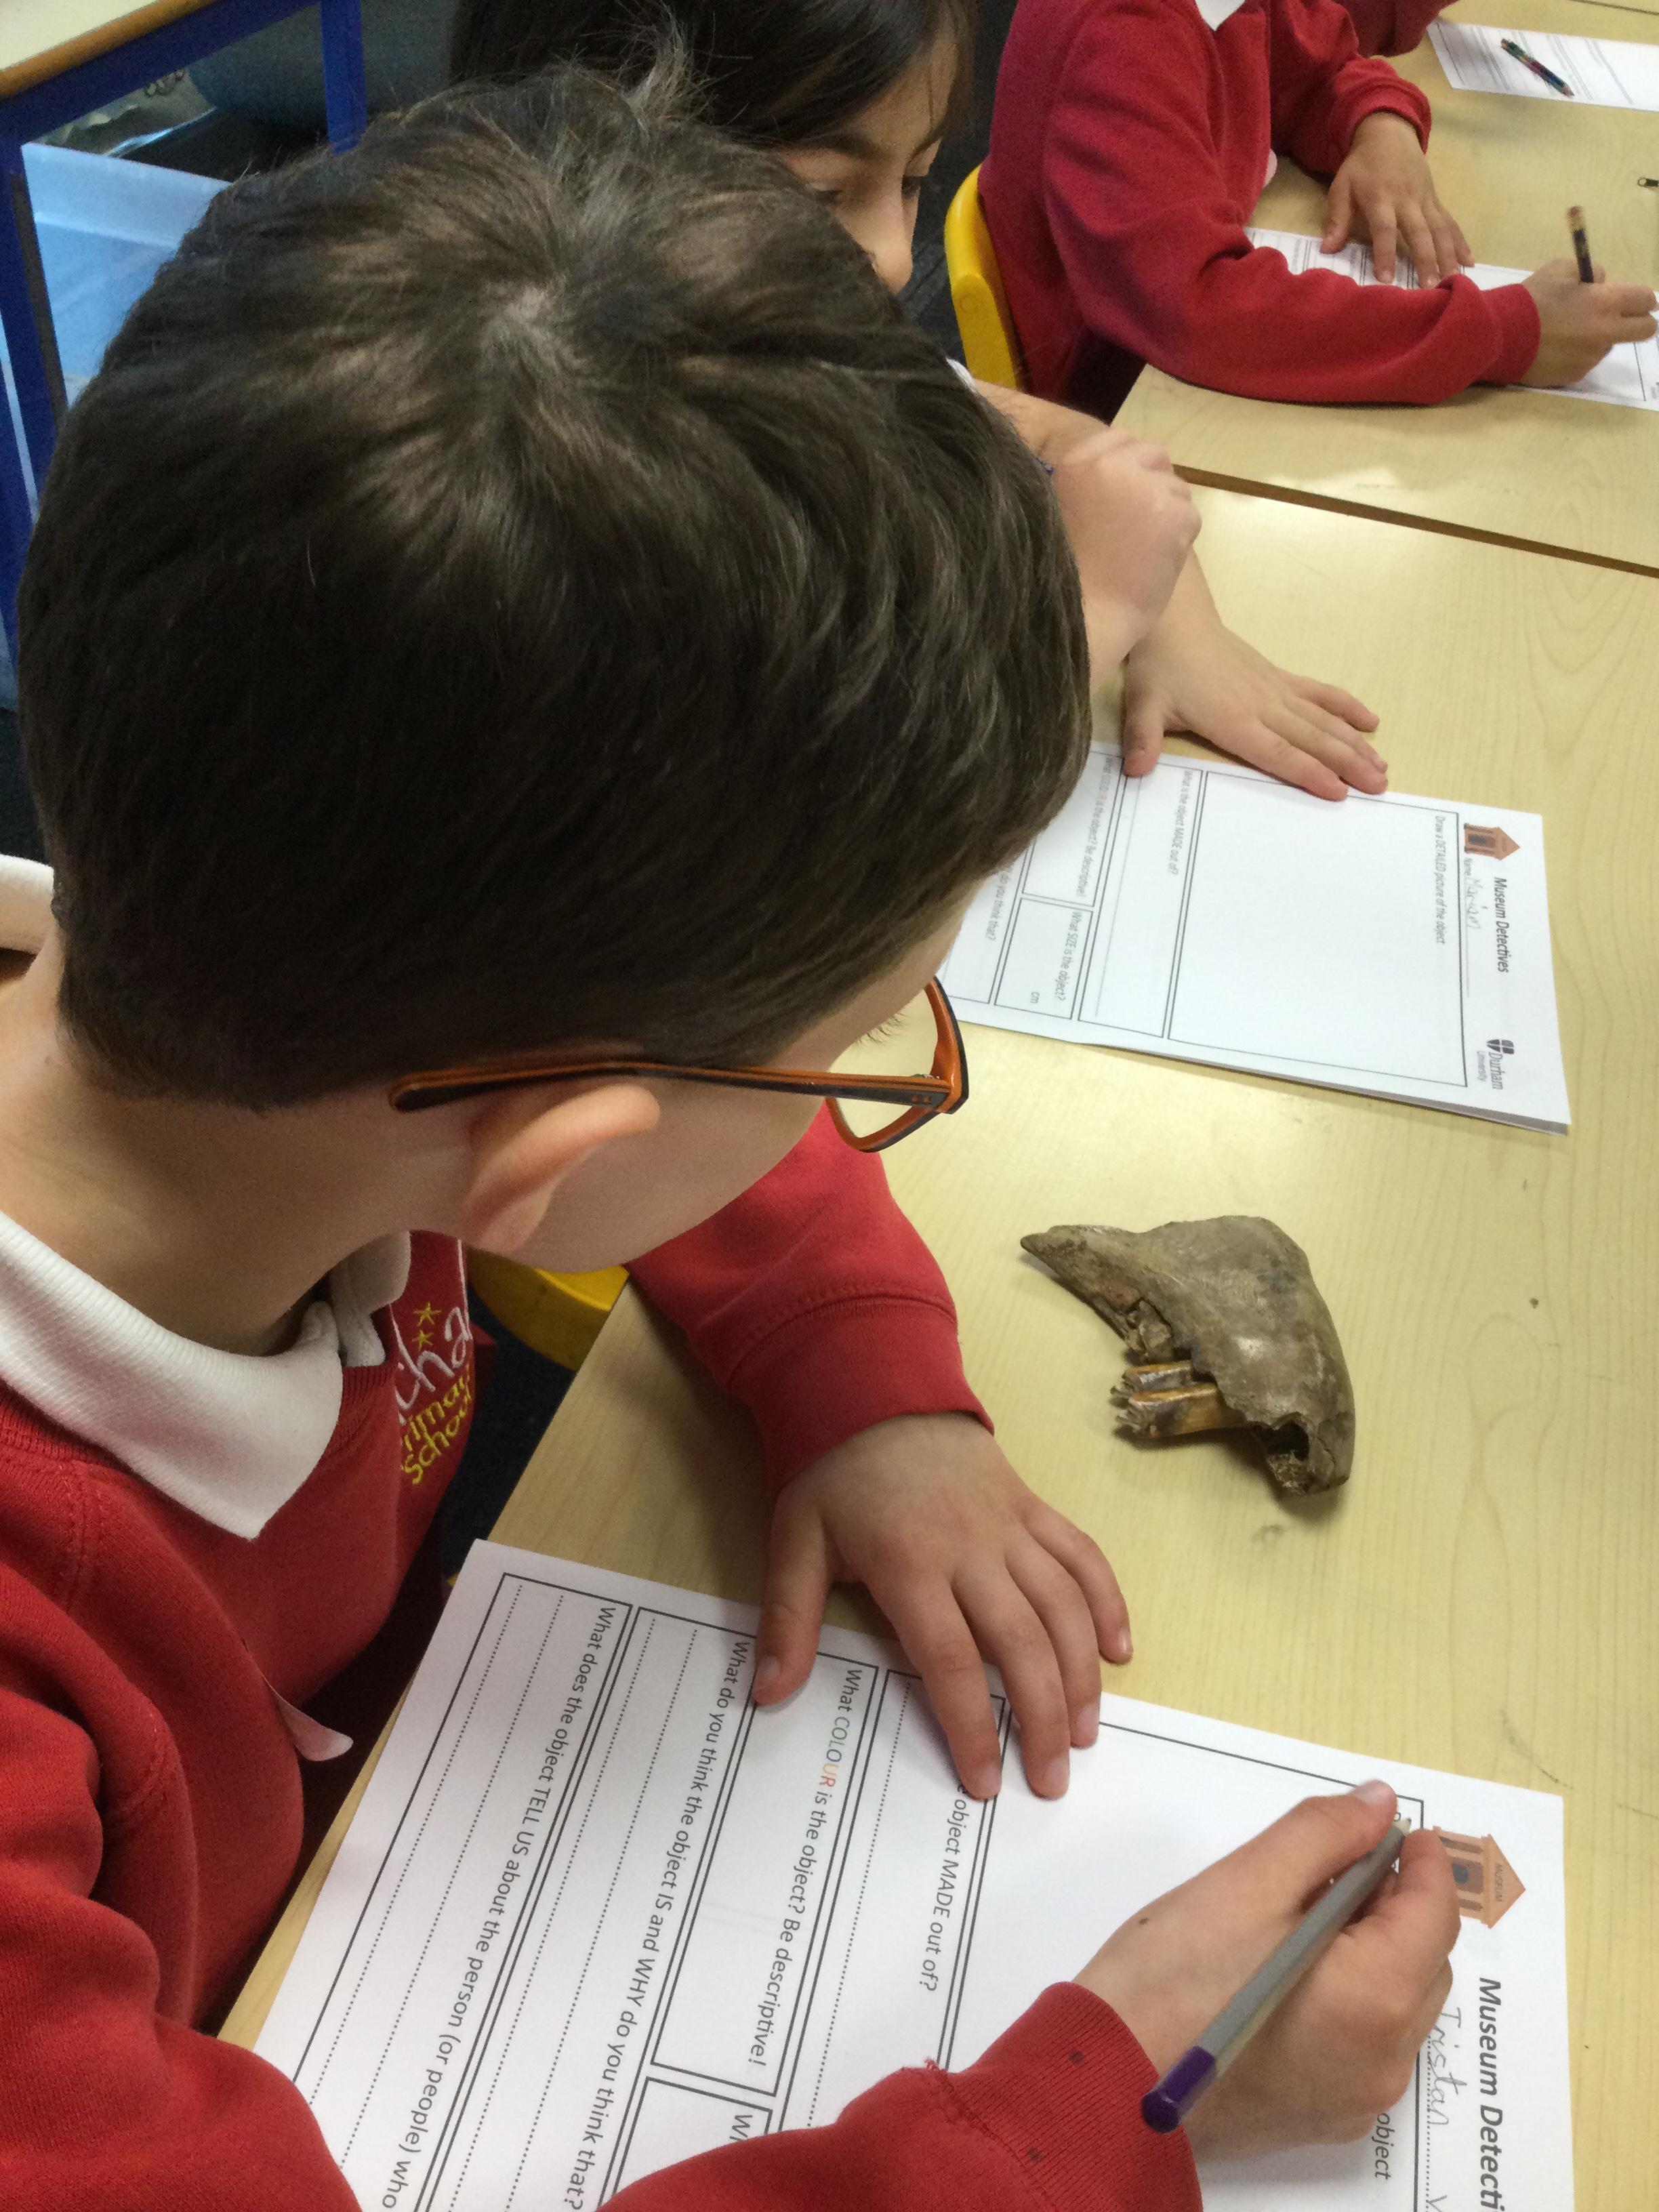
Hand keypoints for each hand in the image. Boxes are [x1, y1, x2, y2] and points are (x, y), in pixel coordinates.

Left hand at [752, 1414, 1129, 1800]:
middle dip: (1040, 1719)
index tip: (984, 1781)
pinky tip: (1119, 1651)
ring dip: (1081, 1674)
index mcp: (910, 1563)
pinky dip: (1107, 1602)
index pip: (951, 1660)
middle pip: (1022, 1643)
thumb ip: (787, 1619)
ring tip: (1083, 1735)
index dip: (971, 1725)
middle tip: (1049, 1780)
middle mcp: (972, 1548)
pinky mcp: (1034, 1507)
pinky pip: (1083, 1556)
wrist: (876, 1387)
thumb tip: (766, 1694)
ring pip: (1064, 1606)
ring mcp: (1010, 1526)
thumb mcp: (794, 1541)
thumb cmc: (833, 1473)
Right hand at [1048, 424, 1201, 674]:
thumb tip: (1113, 479)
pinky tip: (1155, 563)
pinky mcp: (1176, 514)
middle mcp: (1113, 465)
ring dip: (1167, 513)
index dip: (1127, 468)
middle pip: (1154, 455)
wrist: (1085, 619)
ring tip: (1141, 550)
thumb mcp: (1059, 515)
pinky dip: (1179, 540)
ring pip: (1176, 487)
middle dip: (1152, 484)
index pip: (1120, 439)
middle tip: (1138, 525)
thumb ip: (1084, 489)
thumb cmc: (1064, 581)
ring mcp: (1147, 487)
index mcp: (1076, 464)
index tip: (1121, 497)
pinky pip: (1190, 516)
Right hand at [1077, 1781, 1460, 2159]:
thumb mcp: (1248, 1882)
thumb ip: (1324, 1834)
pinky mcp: (1323, 2118)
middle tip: (1336, 1863)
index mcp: (1377, 1999)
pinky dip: (1351, 1997)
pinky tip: (1292, 1971)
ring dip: (1373, 1950)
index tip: (1394, 1824)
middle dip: (1395, 1905)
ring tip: (1306, 1913)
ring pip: (1396, 2005)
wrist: (1108, 2083)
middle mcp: (1385, 2062)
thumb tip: (1381, 1805)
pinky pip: (1363, 2044)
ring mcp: (1356, 2100)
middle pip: (1423, 1963)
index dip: (1422, 1861)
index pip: (1435, 1915)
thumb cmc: (1173, 1976)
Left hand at [1122, 561, 1384, 799]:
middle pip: (1312, 740)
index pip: (1278, 753)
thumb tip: (1136, 771)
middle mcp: (1263, 705)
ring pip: (1323, 720)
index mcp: (1234, 719)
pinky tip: (1371, 721)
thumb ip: (1143, 739)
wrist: (1175, 619)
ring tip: (1382, 766)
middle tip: (1380, 787)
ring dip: (1354, 744)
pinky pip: (1319, 693)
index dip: (1309, 773)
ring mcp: (1275, 690)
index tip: (1339, 792)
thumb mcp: (1143, 705)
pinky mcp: (1279, 677)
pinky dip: (1346, 707)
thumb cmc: (1160, 665)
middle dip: (1347, 764)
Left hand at [1324, 113, 1470, 284]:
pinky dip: (1460, 242)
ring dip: (1447, 256)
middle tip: (1430, 288)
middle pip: (1420, 232)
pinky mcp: (1436, 200)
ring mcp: (1425, 200)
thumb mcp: (1342, 186)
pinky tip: (1468, 261)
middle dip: (1426, 260)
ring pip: (1440, 229)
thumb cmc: (1362, 165)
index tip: (1387, 279)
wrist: (1390, 134)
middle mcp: (1407, 200)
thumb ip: (1337, 218)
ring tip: (1452, 281)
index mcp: (1381, 198)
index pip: (1385, 229)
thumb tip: (1327, 249)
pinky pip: (1450, 223)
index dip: (1386, 253)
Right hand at [1520, 259, 1657, 386]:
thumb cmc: (1530, 299)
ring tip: (1570, 332)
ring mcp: (1591, 356)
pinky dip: (1577, 354)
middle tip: (1624, 318)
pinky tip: (1556, 347)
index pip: (1646, 300)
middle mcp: (1605, 331)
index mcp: (1605, 302)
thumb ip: (1590, 273)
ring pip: (1610, 346)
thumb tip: (1601, 283)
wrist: (1500, 336)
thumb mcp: (1561, 269)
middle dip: (1640, 322)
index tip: (1638, 301)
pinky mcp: (1574, 375)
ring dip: (1600, 337)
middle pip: (1645, 330)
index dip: (1644, 299)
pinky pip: (1586, 362)